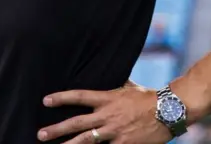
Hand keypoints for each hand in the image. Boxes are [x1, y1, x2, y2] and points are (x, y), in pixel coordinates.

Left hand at [38, 84, 171, 143]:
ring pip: (87, 140)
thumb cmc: (149, 97)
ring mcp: (115, 132)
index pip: (79, 96)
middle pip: (77, 123)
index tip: (45, 101)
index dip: (61, 98)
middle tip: (40, 134)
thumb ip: (116, 85)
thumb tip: (110, 73)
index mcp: (108, 99)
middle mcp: (108, 115)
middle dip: (57, 129)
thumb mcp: (129, 87)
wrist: (169, 110)